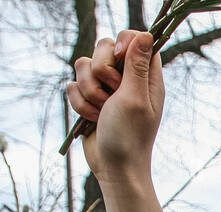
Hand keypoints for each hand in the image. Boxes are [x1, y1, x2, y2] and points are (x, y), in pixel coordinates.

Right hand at [66, 30, 164, 185]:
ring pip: (83, 65)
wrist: (114, 167)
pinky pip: (73, 85)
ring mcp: (106, 89)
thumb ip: (137, 65)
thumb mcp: (135, 98)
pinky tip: (93, 119)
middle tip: (112, 94)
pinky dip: (79, 104)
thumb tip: (147, 34)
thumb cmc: (129, 136)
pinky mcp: (89, 99)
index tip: (119, 56)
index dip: (125, 41)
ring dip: (89, 92)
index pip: (137, 39)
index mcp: (146, 77)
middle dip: (100, 70)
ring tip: (102, 112)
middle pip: (105, 47)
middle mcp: (126, 79)